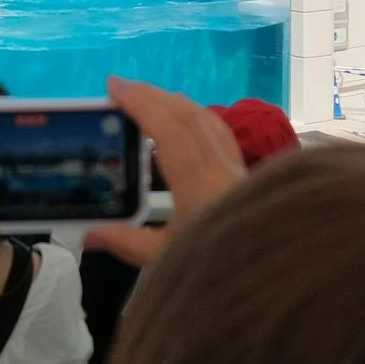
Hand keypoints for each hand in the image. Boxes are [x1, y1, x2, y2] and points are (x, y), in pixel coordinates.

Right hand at [84, 76, 246, 268]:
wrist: (273, 276)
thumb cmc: (220, 271)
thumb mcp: (167, 261)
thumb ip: (127, 243)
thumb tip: (90, 233)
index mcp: (200, 186)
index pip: (169, 131)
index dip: (141, 104)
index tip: (114, 88)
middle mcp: (222, 169)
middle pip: (189, 117)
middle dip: (152, 95)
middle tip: (121, 86)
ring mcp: (238, 170)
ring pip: (208, 121)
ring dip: (175, 103)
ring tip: (148, 98)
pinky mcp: (245, 176)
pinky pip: (220, 134)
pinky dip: (196, 118)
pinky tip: (185, 122)